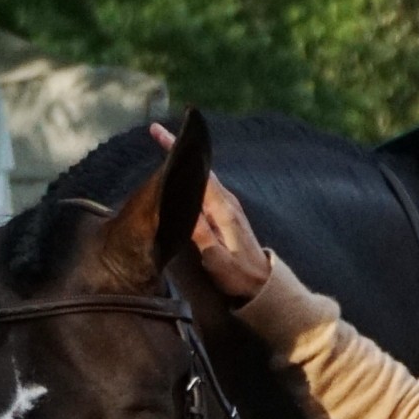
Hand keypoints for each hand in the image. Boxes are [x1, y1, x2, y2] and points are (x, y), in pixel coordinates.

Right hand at [149, 123, 270, 302]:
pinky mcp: (228, 215)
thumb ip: (200, 233)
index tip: (160, 134)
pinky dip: (192, 178)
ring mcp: (229, 207)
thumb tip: (183, 207)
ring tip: (164, 150)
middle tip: (156, 133)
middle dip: (178, 151)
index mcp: (223, 209)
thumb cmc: (239, 275)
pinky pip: (207, 189)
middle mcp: (227, 202)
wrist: (263, 285)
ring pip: (203, 178)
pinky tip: (181, 179)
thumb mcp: (216, 259)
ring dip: (185, 164)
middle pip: (201, 170)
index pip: (199, 173)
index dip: (179, 152)